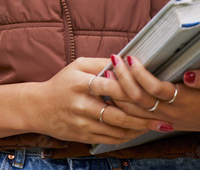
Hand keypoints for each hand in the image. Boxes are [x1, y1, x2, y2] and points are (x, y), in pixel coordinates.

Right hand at [29, 57, 174, 144]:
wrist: (38, 107)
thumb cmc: (61, 84)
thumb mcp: (77, 66)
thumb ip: (102, 63)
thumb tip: (126, 60)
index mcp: (79, 83)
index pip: (109, 87)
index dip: (131, 90)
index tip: (149, 91)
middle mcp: (80, 104)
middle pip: (116, 113)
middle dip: (142, 116)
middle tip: (162, 116)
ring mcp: (81, 122)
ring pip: (115, 129)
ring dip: (138, 128)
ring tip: (155, 125)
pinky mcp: (82, 135)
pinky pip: (109, 139)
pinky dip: (127, 136)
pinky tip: (138, 132)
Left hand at [96, 54, 199, 139]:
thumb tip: (190, 74)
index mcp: (185, 101)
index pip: (156, 89)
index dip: (141, 74)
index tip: (131, 58)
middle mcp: (171, 112)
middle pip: (139, 99)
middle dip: (123, 79)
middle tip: (114, 59)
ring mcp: (164, 119)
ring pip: (134, 110)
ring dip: (118, 92)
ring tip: (107, 72)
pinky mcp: (161, 121)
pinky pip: (136, 116)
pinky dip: (122, 104)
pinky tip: (113, 90)